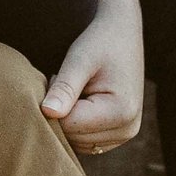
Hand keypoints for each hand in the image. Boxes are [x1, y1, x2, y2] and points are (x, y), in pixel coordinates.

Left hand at [43, 0, 144, 154]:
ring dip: (68, 119)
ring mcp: (125, 135)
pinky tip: (80, 99)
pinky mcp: (119, 134)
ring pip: (78, 142)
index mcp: (121, 111)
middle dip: (60, 112)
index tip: (57, 77)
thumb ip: (65, 87)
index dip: (53, 103)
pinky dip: (77, 124)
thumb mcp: (80, 59)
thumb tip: (47, 113)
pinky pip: (86, 140)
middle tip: (64, 80)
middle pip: (74, 137)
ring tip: (74, 88)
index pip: (70, 125)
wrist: (123, 33)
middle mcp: (128, 129)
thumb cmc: (100, 42)